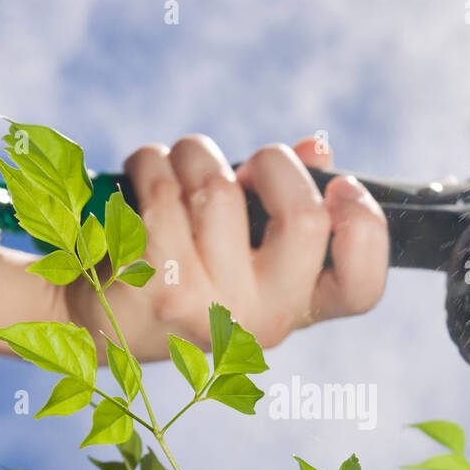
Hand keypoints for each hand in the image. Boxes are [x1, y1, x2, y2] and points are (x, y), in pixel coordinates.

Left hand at [69, 135, 388, 361]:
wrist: (104, 317)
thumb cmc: (189, 267)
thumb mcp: (249, 242)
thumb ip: (288, 199)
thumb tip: (317, 148)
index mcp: (298, 308)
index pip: (362, 287)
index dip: (366, 228)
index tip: (343, 187)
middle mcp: (263, 321)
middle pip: (304, 218)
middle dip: (272, 163)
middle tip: (246, 166)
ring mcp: (211, 311)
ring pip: (219, 189)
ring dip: (194, 154)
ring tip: (176, 166)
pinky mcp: (156, 288)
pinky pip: (164, 192)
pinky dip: (151, 162)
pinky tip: (142, 175)